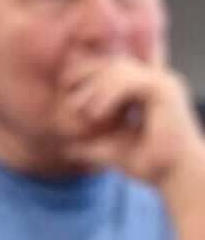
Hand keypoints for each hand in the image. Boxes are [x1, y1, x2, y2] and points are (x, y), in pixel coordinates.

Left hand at [56, 56, 204, 193]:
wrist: (174, 176)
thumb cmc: (149, 165)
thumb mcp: (111, 150)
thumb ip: (91, 145)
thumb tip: (66, 148)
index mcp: (144, 90)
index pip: (112, 68)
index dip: (87, 73)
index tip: (66, 90)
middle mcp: (154, 80)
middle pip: (113, 62)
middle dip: (86, 74)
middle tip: (69, 97)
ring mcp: (161, 82)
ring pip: (119, 69)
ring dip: (96, 89)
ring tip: (84, 112)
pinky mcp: (164, 90)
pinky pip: (129, 82)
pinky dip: (109, 95)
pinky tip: (96, 113)